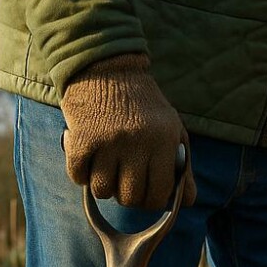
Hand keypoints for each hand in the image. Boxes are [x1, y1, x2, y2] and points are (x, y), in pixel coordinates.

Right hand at [59, 54, 196, 208]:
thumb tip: (188, 202)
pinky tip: (88, 161)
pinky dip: (81, 175)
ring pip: (103, 190)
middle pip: (130, 197)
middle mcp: (137, 142)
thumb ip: (182, 166)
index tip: (147, 193)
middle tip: (125, 182)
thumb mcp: (171, 129)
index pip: (159, 193)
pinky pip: (78, 176)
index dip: (152, 200)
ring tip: (107, 169)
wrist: (106, 65)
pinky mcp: (81, 137)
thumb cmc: (143, 104)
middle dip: (128, 196)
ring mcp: (108, 141)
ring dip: (103, 186)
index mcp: (164, 140)